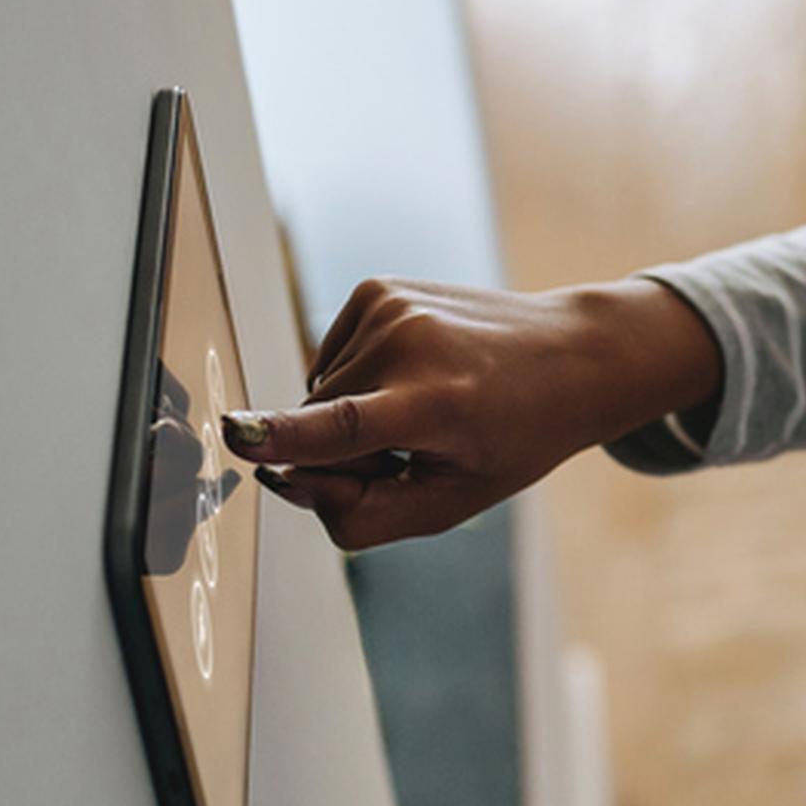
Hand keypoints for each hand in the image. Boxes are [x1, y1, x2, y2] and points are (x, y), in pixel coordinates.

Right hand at [218, 274, 720, 550]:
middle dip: (346, 452)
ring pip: (318, 392)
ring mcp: (390, 307)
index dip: (282, 438)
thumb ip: (362, 516)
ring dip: (355, 413)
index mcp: (435, 403)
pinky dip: (360, 377)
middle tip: (418, 446)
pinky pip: (331, 358)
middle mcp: (408, 344)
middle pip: (316, 424)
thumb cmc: (516, 437)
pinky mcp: (377, 289)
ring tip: (426, 405)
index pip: (342, 427)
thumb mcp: (453, 502)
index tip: (234, 433)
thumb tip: (282, 480)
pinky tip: (414, 375)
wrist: (571, 356)